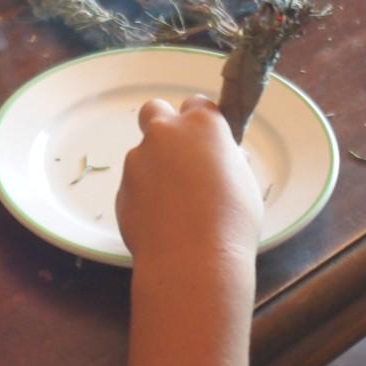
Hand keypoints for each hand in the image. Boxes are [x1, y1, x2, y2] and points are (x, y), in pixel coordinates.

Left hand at [116, 95, 263, 272]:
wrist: (192, 261)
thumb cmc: (231, 222)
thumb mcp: (244, 183)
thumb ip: (228, 161)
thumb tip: (224, 158)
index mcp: (202, 125)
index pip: (197, 104)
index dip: (202, 122)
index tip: (208, 141)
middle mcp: (165, 134)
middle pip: (155, 110)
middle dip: (163, 125)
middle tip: (178, 155)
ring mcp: (138, 160)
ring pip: (144, 155)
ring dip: (155, 171)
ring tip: (177, 208)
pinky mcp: (121, 189)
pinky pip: (135, 187)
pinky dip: (145, 198)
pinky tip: (163, 224)